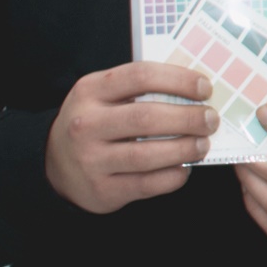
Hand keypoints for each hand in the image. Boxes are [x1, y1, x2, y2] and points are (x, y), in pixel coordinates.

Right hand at [44, 61, 218, 213]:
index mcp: (90, 91)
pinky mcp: (102, 190)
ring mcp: (91, 160)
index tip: (205, 88)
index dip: (179, 80)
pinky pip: (148, 184)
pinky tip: (184, 168)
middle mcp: (86, 124)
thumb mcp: (104, 96)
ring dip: (185, 149)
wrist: (55, 165)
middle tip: (211, 119)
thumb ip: (140, 89)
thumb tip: (197, 88)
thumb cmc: (95, 122)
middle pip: (147, 118)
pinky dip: (174, 176)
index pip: (140, 76)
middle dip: (188, 118)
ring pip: (148, 155)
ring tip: (203, 144)